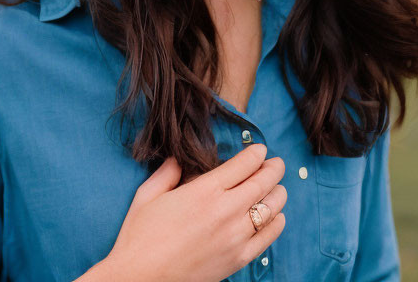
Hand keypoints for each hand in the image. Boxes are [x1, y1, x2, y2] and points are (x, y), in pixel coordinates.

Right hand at [101, 144, 285, 281]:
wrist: (140, 278)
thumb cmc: (140, 236)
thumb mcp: (147, 194)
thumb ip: (167, 172)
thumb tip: (179, 159)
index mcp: (203, 191)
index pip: (243, 165)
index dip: (255, 154)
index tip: (260, 149)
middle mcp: (225, 211)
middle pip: (262, 183)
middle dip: (273, 169)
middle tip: (276, 164)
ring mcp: (235, 237)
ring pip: (271, 209)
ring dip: (278, 194)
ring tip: (277, 188)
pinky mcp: (238, 259)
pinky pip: (268, 237)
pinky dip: (277, 223)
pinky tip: (277, 217)